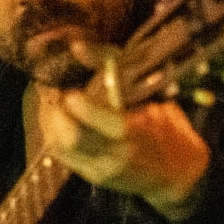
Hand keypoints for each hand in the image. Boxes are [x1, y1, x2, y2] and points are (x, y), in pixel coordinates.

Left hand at [36, 43, 209, 220]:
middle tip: (53, 91)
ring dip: (49, 121)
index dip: (83, 106)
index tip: (72, 89)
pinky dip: (53, 134)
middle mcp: (118, 154)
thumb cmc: (161, 124)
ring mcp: (103, 169)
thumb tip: (77, 47)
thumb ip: (110, 67)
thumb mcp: (148, 92)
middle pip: (72, 138)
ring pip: (59, 147)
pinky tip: (56, 119)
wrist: (175, 172)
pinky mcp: (91, 177)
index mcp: (138, 132)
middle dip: (55, 111)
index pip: (106, 123)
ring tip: (51, 102)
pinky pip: (61, 155)